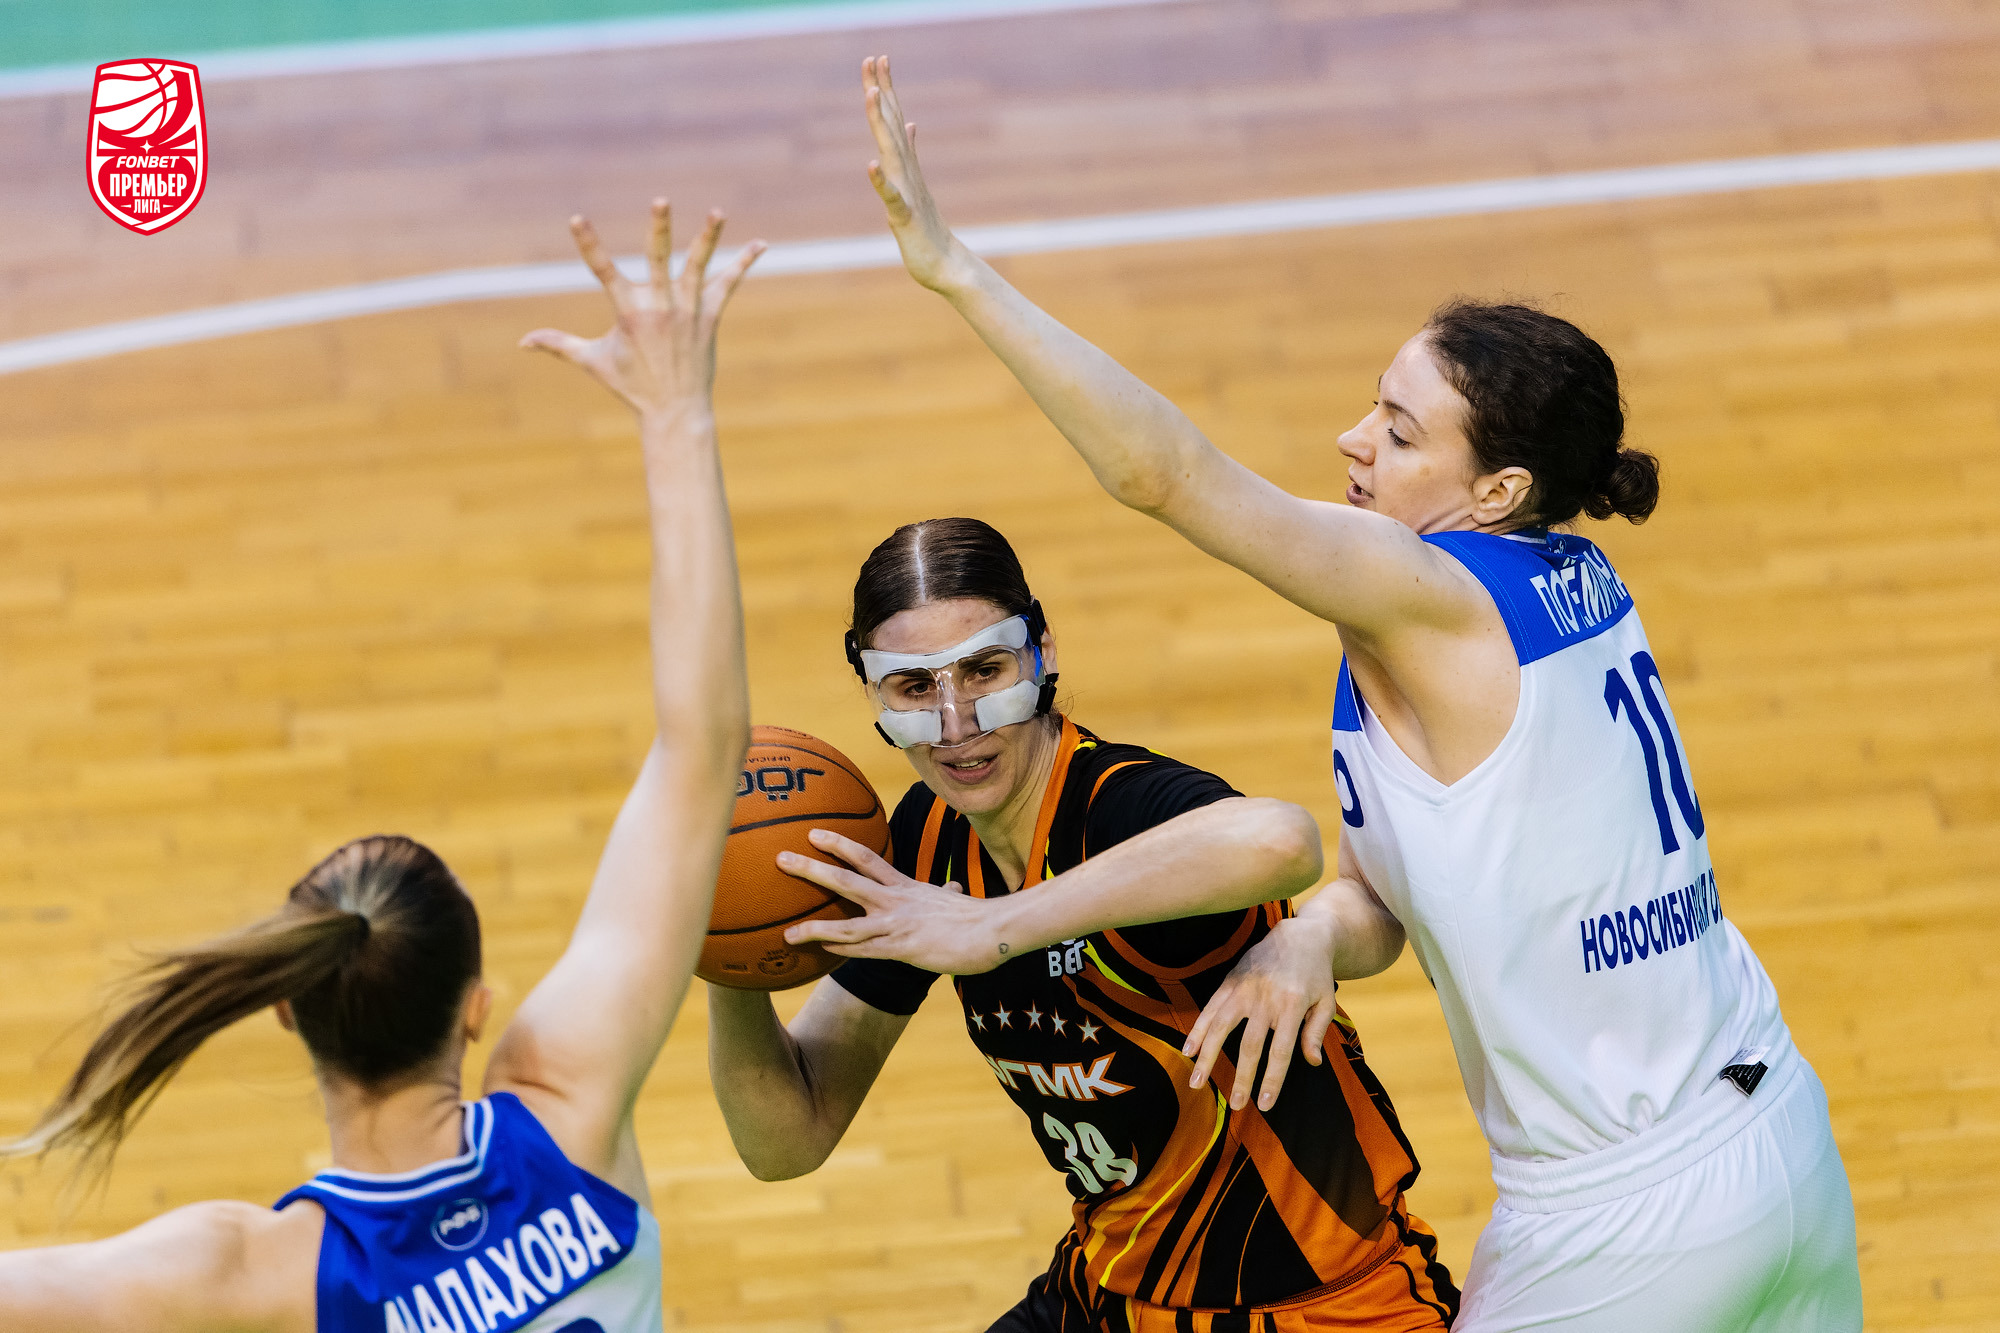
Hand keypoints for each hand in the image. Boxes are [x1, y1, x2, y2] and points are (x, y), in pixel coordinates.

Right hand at [521, 199, 764, 416]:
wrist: (674, 411)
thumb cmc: (631, 386)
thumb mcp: (593, 362)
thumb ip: (559, 345)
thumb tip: (522, 342)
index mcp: (629, 313)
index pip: (602, 271)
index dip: (588, 244)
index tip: (576, 218)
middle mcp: (660, 307)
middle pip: (658, 259)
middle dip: (659, 229)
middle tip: (660, 201)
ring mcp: (688, 310)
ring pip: (699, 266)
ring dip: (708, 238)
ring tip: (718, 212)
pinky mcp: (710, 317)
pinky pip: (729, 285)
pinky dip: (744, 264)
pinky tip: (761, 245)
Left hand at [778, 828, 1006, 974]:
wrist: (994, 929)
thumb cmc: (979, 917)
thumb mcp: (956, 899)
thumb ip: (947, 893)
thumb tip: (954, 886)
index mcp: (906, 887)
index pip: (867, 859)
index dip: (839, 845)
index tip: (814, 834)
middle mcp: (895, 901)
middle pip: (846, 880)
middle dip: (811, 869)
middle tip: (780, 858)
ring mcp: (896, 924)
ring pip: (847, 923)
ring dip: (815, 928)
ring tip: (786, 932)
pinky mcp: (902, 949)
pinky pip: (864, 951)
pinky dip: (841, 951)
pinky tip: (821, 954)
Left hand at [862, 55, 970, 292]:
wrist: (945, 264)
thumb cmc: (927, 229)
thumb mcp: (915, 184)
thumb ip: (910, 153)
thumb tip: (910, 125)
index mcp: (906, 165)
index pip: (894, 120)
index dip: (886, 88)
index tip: (878, 58)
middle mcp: (906, 172)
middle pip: (891, 125)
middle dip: (882, 91)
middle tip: (874, 58)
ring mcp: (907, 192)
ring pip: (891, 152)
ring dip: (881, 124)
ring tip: (871, 95)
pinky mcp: (904, 217)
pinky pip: (892, 197)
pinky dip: (881, 181)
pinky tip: (871, 165)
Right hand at [1181, 913, 1338, 1111]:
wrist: (1299, 934)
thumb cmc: (1316, 973)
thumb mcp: (1326, 1001)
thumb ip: (1316, 1032)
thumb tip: (1311, 1063)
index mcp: (1292, 1005)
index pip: (1280, 1051)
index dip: (1272, 1080)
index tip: (1264, 1104)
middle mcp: (1266, 998)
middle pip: (1250, 1045)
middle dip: (1242, 1078)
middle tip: (1235, 1105)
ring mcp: (1244, 988)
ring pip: (1221, 1027)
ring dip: (1208, 1057)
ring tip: (1197, 1083)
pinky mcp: (1231, 980)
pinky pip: (1210, 1008)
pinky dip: (1198, 1030)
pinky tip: (1189, 1050)